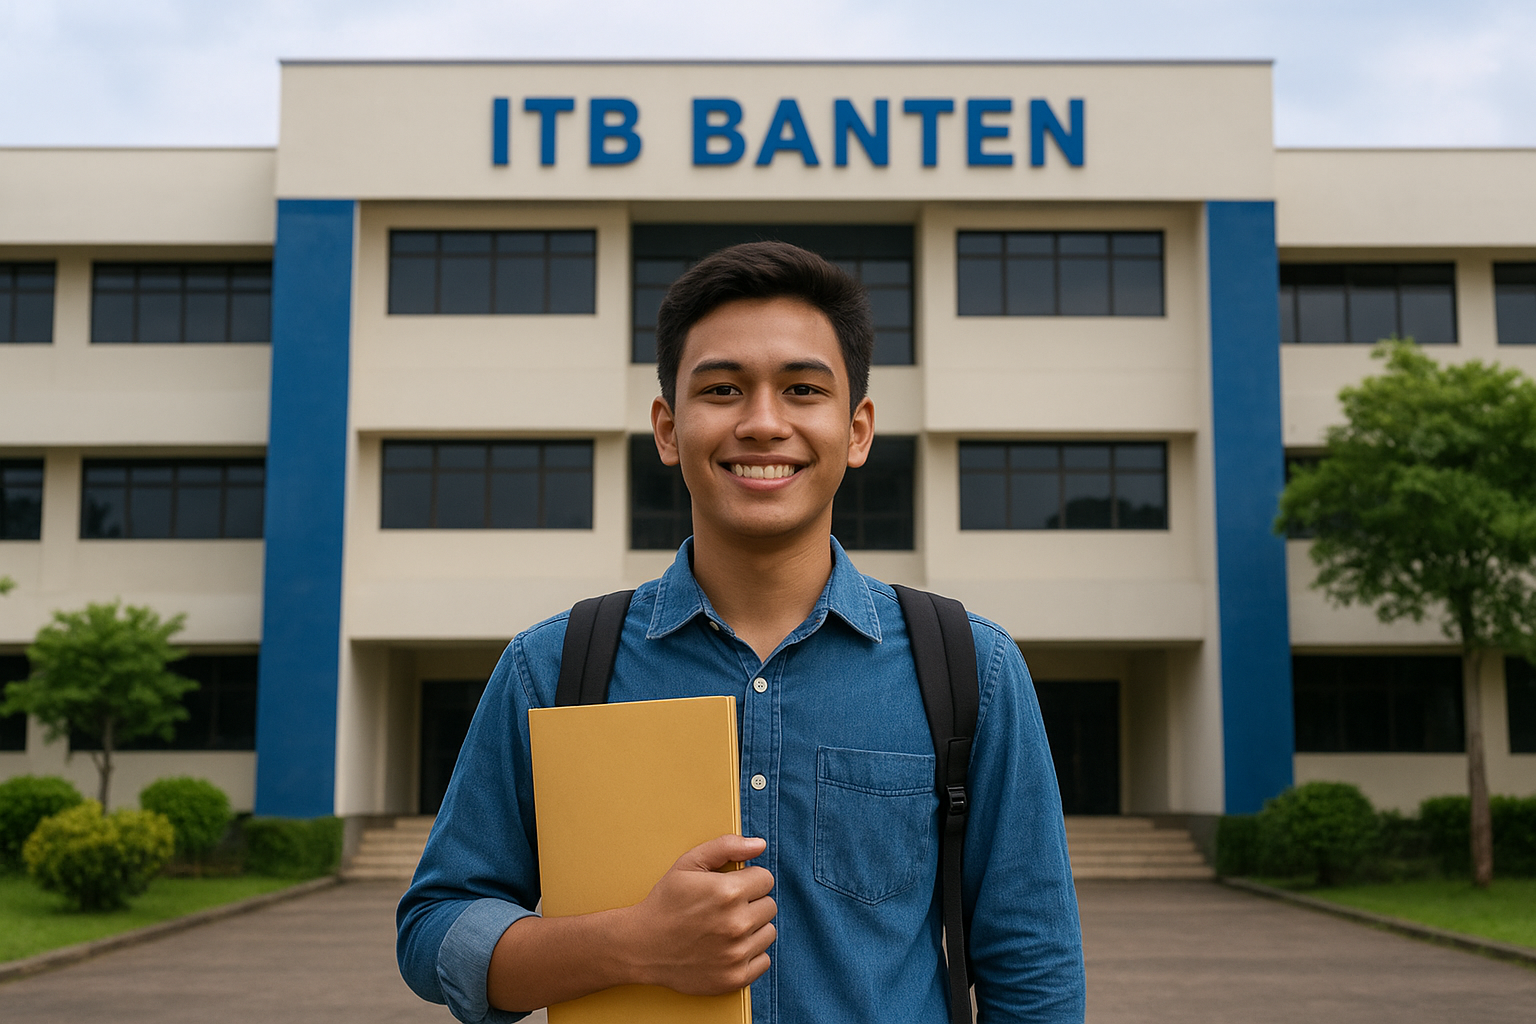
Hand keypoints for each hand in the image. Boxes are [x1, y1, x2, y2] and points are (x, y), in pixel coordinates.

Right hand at [618, 834, 776, 995]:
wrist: (641, 946)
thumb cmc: (665, 902)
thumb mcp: (688, 864)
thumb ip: (726, 847)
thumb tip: (760, 844)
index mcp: (728, 892)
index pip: (766, 879)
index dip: (748, 880)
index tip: (731, 888)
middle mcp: (737, 924)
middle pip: (769, 906)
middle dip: (751, 903)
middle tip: (724, 909)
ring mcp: (737, 954)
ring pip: (768, 932)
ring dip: (752, 929)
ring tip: (724, 928)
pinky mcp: (735, 978)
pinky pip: (764, 961)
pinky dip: (749, 955)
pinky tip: (727, 948)